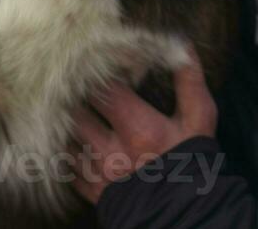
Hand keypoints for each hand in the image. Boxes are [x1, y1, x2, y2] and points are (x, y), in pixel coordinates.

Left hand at [70, 56, 216, 204]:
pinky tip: (64, 136)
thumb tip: (182, 45)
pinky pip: (65, 167)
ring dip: (62, 120)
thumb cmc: (194, 163)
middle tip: (64, 75)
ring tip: (57, 102)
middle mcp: (111, 150)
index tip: (90, 56)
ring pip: (65, 138)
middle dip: (70, 92)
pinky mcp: (91, 192)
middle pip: (75, 111)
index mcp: (138, 127)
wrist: (188, 215)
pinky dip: (63, 150)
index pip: (103, 88)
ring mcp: (98, 172)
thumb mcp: (200, 120)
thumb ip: (189, 81)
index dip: (94, 69)